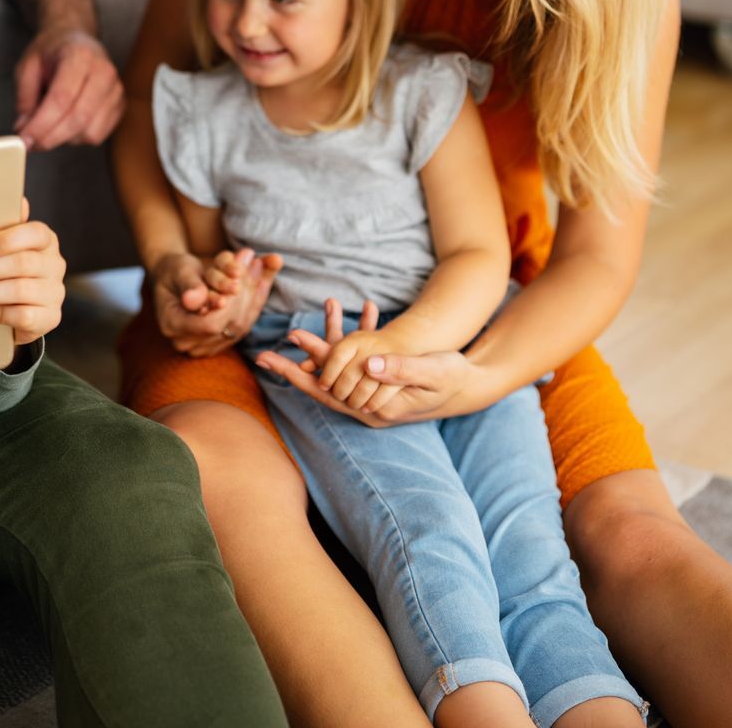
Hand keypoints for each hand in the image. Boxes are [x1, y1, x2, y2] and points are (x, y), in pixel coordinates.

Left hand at [0, 199, 65, 344]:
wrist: (17, 312)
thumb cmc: (4, 271)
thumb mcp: (2, 248)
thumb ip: (2, 227)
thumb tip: (19, 201)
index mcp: (45, 241)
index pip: (35, 233)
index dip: (8, 239)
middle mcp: (55, 264)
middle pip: (22, 263)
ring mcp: (55, 292)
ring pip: (21, 290)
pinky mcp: (50, 317)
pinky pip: (23, 316)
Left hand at [13, 28, 123, 150]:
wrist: (76, 40)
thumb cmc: (52, 53)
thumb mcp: (27, 66)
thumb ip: (24, 98)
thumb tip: (25, 130)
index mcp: (79, 56)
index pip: (62, 98)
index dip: (41, 124)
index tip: (24, 138)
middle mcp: (103, 72)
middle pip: (78, 118)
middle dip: (50, 137)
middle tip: (31, 143)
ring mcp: (115, 90)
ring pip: (89, 132)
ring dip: (64, 138)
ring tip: (50, 125)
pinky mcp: (120, 105)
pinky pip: (98, 135)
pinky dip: (78, 138)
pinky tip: (66, 124)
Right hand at [151, 247, 281, 356]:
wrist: (174, 278)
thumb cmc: (174, 271)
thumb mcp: (179, 270)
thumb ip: (189, 284)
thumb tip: (197, 298)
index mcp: (173, 326)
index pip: (210, 325)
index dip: (229, 304)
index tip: (239, 276)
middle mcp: (188, 342)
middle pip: (229, 325)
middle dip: (246, 292)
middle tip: (254, 261)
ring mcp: (205, 345)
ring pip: (241, 326)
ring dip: (254, 294)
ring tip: (257, 265)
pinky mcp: (220, 341)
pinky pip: (244, 325)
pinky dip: (255, 301)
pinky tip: (262, 279)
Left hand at [255, 298, 485, 425]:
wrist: (469, 385)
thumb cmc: (453, 379)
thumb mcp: (431, 371)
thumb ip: (401, 368)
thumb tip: (368, 364)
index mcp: (375, 408)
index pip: (327, 394)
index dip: (299, 376)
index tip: (272, 361)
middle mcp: (367, 406)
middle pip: (322, 388)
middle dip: (294, 368)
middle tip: (261, 356)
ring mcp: (371, 397)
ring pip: (334, 375)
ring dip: (317, 351)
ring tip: (295, 331)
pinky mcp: (376, 384)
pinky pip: (350, 366)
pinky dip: (339, 346)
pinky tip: (334, 322)